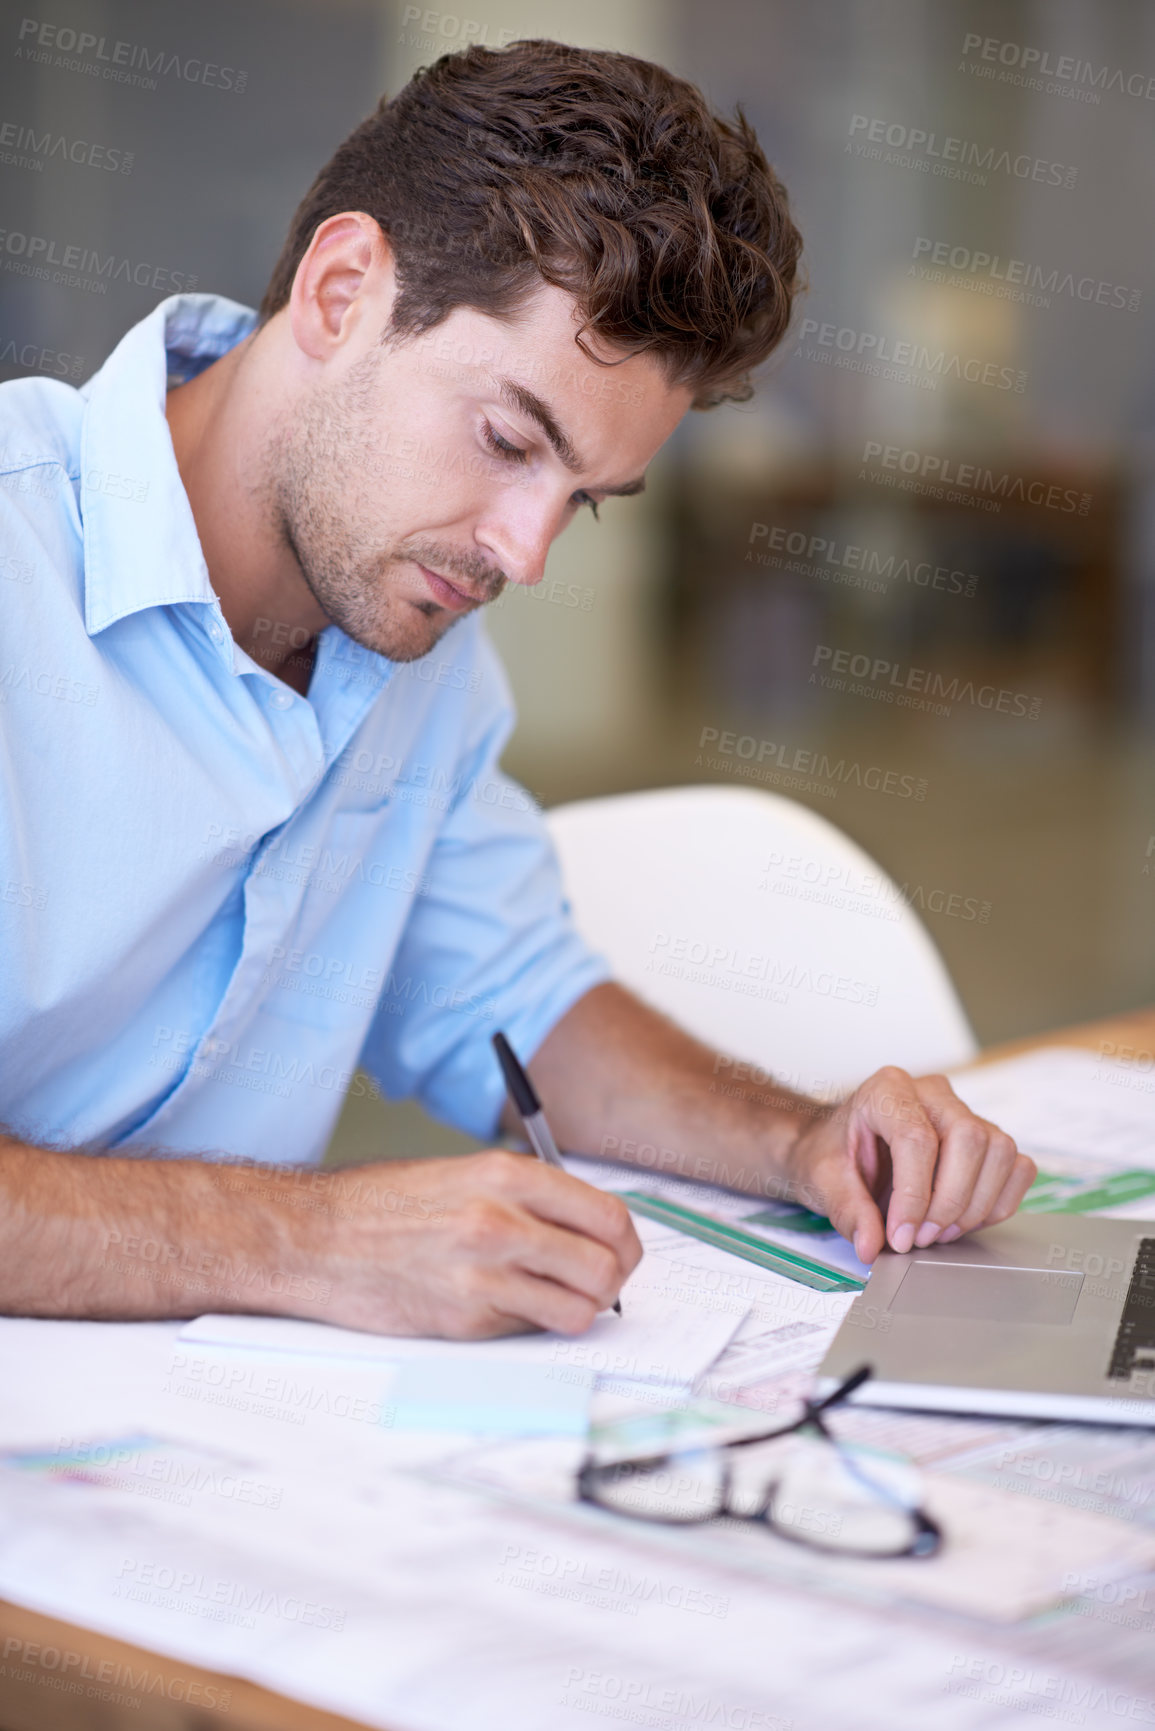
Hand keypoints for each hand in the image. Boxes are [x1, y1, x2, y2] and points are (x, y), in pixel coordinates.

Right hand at [300, 1151, 642, 1338]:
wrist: (316, 1239)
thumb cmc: (384, 1206)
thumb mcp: (463, 1174)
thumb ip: (527, 1198)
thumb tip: (588, 1231)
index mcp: (506, 1176)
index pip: (608, 1215)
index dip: (625, 1242)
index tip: (619, 1253)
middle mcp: (501, 1221)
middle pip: (606, 1266)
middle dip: (612, 1282)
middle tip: (597, 1286)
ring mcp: (483, 1275)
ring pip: (579, 1309)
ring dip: (578, 1310)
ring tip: (556, 1301)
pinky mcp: (464, 1319)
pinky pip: (531, 1329)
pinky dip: (533, 1325)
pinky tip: (507, 1308)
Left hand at [780, 1068, 1036, 1263]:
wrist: (839, 1146)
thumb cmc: (831, 1153)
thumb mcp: (821, 1179)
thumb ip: (846, 1209)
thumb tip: (871, 1244)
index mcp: (887, 1089)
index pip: (917, 1138)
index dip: (914, 1196)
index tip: (901, 1237)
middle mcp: (931, 1092)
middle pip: (969, 1139)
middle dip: (950, 1201)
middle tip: (921, 1238)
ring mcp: (963, 1112)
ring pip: (999, 1151)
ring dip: (975, 1204)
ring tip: (937, 1232)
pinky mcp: (985, 1137)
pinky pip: (1016, 1165)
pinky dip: (998, 1202)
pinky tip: (963, 1221)